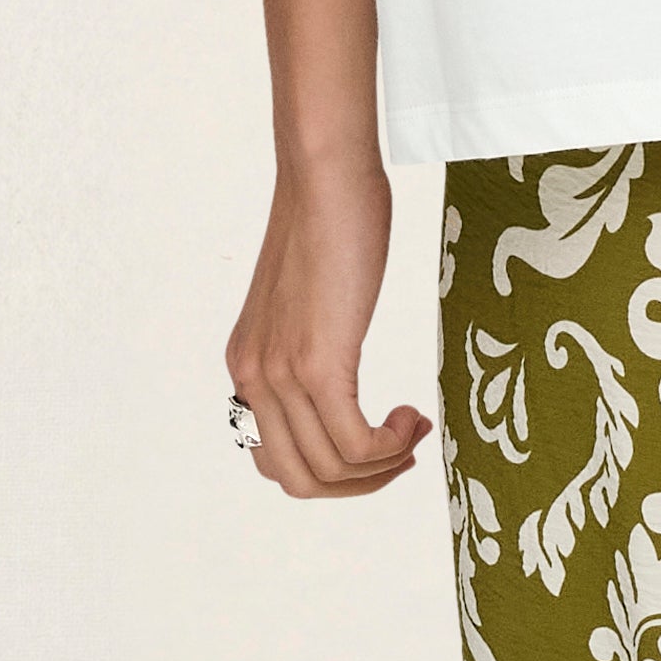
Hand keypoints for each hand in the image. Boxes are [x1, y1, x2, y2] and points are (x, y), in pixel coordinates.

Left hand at [225, 145, 433, 498]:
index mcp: (247, 368)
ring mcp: (280, 375)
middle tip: (402, 451)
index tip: (379, 443)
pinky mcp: (316, 363)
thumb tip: (336, 381)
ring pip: (329, 469)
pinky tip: (412, 414)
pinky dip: (390, 444)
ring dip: (383, 464)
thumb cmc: (329, 223)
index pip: (275, 461)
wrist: (324, 177)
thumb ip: (309, 346)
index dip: (333, 471)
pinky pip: (353, 443)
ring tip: (413, 426)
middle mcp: (252, 379)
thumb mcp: (307, 302)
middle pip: (297, 480)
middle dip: (358, 483)